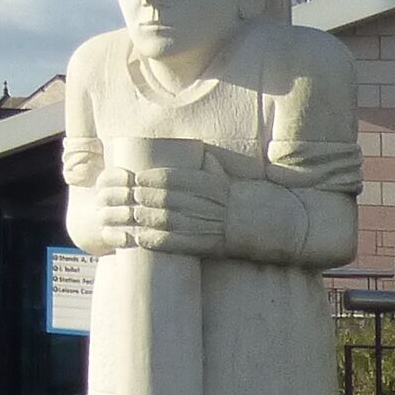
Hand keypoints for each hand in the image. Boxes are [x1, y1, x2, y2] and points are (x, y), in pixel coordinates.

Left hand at [92, 154, 229, 257]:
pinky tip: (142, 239)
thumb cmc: (237, 200)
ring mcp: (208, 225)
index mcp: (211, 185)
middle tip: (131, 195)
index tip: (139, 177)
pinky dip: (158, 241)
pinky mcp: (208, 244)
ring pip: (172, 221)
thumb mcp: (225, 179)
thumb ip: (210, 166)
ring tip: (133, 214)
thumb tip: (198, 150)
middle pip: (170, 199)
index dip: (155, 178)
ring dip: (149, 218)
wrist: (262, 224)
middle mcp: (208, 204)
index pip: (177, 178)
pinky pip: (179, 243)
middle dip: (147, 197)